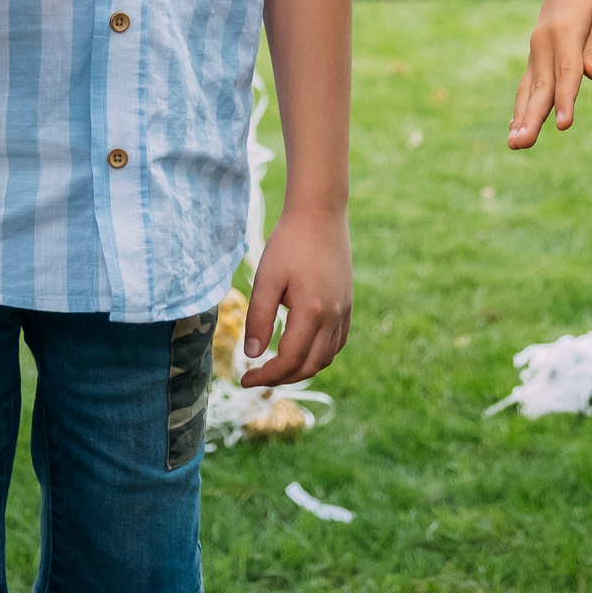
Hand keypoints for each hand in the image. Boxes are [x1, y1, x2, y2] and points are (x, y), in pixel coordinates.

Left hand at [239, 206, 350, 386]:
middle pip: (310, 365)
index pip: (289, 360)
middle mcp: (333, 316)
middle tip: (257, 376)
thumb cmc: (289, 243)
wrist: (320, 213)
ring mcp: (344, 310)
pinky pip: (338, 341)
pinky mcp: (347, 302)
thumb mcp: (266, 279)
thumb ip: (258, 318)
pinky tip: (303, 348)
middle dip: (282, 378)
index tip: (244, 379)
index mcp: (312, 312)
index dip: (266, 376)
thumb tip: (251, 355)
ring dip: (302, 368)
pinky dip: (320, 354)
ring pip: (327, 357)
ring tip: (277, 366)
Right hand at [510, 0, 591, 147]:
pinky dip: (521, 106)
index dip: (566, 100)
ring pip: (528, 88)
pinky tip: (515, 128)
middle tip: (522, 144)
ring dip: (521, 117)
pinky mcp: (535, 57)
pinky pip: (527, 85)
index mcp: (565, 32)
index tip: (563, 125)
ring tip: (514, 144)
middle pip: (540, 86)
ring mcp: (536, 50)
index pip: (566, 72)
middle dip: (532, 117)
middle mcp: (544, 43)